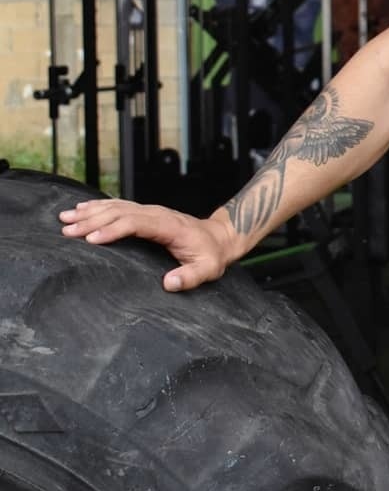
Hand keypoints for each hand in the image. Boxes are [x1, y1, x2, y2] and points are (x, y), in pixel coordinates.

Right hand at [59, 199, 236, 291]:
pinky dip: (99, 207)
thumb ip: (190, 277)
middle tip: (67, 230)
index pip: (136, 224)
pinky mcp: (147, 213)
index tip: (91, 239)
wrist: (221, 236)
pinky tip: (82, 208)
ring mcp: (151, 211)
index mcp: (169, 227)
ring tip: (66, 217)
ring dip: (91, 212)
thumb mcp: (208, 269)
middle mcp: (157, 214)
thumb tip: (169, 284)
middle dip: (93, 221)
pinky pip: (120, 206)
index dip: (113, 230)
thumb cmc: (212, 255)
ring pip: (117, 207)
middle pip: (121, 213)